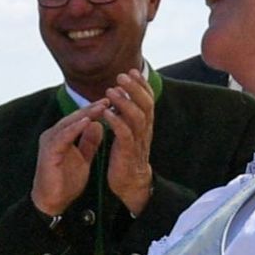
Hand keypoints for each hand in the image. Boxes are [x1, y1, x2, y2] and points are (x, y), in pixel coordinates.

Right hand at [29, 102, 105, 216]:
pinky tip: (88, 121)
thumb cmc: (65, 183)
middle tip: (109, 99)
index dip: (95, 110)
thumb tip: (98, 125)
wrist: (52, 202)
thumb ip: (89, 143)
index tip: (112, 103)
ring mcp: (50, 142)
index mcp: (62, 136)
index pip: (80, 119)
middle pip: (75, 117)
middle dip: (92, 108)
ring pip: (69, 123)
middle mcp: (53, 135)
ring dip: (86, 114)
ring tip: (101, 106)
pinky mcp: (48, 151)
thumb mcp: (83, 159)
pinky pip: (63, 136)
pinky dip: (75, 128)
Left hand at [94, 71, 156, 214]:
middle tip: (121, 76)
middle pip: (146, 104)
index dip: (142, 84)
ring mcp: (138, 141)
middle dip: (134, 88)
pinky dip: (116, 122)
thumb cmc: (126, 154)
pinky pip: (125, 134)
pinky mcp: (128, 152)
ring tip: (111, 91)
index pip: (148, 99)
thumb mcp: (128, 130)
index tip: (131, 71)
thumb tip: (120, 91)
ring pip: (137, 117)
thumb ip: (127, 113)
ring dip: (124, 102)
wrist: (129, 183)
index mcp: (145, 124)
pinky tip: (106, 113)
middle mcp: (145, 130)